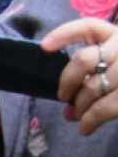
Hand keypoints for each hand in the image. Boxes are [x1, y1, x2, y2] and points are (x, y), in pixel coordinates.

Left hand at [42, 17, 117, 135]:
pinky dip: (91, 120)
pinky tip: (85, 128)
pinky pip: (105, 107)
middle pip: (83, 60)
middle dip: (67, 83)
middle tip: (64, 98)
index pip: (90, 27)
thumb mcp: (116, 64)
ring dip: (79, 106)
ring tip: (77, 116)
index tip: (44, 46)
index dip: (65, 34)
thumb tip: (68, 110)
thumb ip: (94, 76)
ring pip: (92, 87)